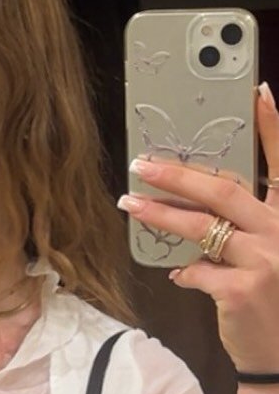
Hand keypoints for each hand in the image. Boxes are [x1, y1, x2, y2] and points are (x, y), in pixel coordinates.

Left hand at [117, 84, 278, 373]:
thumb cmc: (273, 300)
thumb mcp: (269, 255)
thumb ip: (242, 226)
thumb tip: (188, 203)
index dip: (274, 128)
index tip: (259, 92)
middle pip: (224, 190)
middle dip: (177, 174)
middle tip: (142, 164)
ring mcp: (267, 261)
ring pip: (200, 226)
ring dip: (158, 213)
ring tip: (129, 202)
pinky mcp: (244, 289)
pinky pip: (195, 268)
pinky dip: (182, 270)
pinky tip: (179, 275)